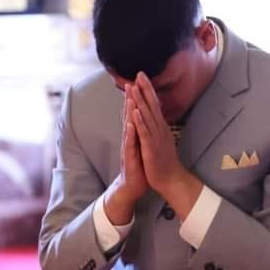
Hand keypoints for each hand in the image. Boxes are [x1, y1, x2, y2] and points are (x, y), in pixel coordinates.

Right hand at [104, 90, 147, 224]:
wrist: (132, 186)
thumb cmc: (138, 166)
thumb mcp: (140, 146)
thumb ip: (139, 132)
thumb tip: (140, 120)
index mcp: (135, 134)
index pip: (135, 113)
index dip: (136, 98)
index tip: (138, 82)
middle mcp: (130, 138)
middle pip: (129, 115)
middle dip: (130, 99)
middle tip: (129, 82)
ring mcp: (128, 147)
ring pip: (128, 126)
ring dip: (128, 112)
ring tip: (129, 97)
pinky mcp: (129, 157)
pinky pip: (130, 143)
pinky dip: (130, 133)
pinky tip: (130, 123)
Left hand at [129, 73, 186, 191]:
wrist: (171, 180)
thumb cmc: (164, 161)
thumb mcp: (160, 140)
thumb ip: (157, 127)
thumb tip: (155, 116)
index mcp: (160, 127)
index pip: (154, 105)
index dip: (148, 90)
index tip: (141, 77)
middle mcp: (159, 129)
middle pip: (152, 106)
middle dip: (145, 89)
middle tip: (139, 74)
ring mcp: (156, 138)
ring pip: (147, 116)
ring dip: (141, 101)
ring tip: (135, 87)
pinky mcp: (151, 148)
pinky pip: (145, 133)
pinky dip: (140, 121)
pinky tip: (135, 112)